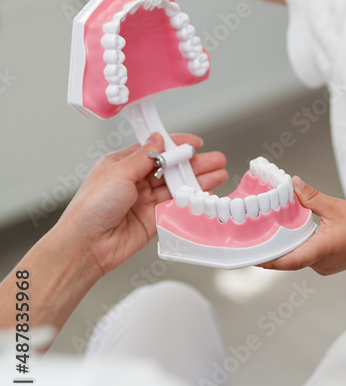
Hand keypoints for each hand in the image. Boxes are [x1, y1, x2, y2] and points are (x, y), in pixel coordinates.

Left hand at [56, 133, 227, 278]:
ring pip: (177, 186)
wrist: (87, 245)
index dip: (177, 145)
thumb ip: (144, 156)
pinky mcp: (153, 220)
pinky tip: (205, 195)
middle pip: (171, 168)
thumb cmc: (91, 207)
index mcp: (122, 164)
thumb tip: (159, 139)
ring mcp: (144, 201)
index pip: (155, 149)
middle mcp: (134, 181)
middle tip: (216, 159)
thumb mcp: (119, 171)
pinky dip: (191, 200)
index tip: (195, 143)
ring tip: (219, 174)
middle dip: (194, 163)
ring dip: (198, 180)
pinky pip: (176, 207)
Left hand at [259, 178, 345, 275]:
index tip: (252, 255)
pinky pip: (308, 256)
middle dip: (274, 248)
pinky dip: (299, 246)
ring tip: (271, 230)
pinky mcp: (329, 265)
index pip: (289, 260)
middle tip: (254, 236)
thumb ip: (312, 197)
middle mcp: (321, 263)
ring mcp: (325, 266)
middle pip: (290, 258)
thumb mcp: (337, 206)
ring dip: (287, 246)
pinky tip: (294, 233)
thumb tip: (293, 184)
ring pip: (299, 257)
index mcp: (322, 250)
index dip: (269, 259)